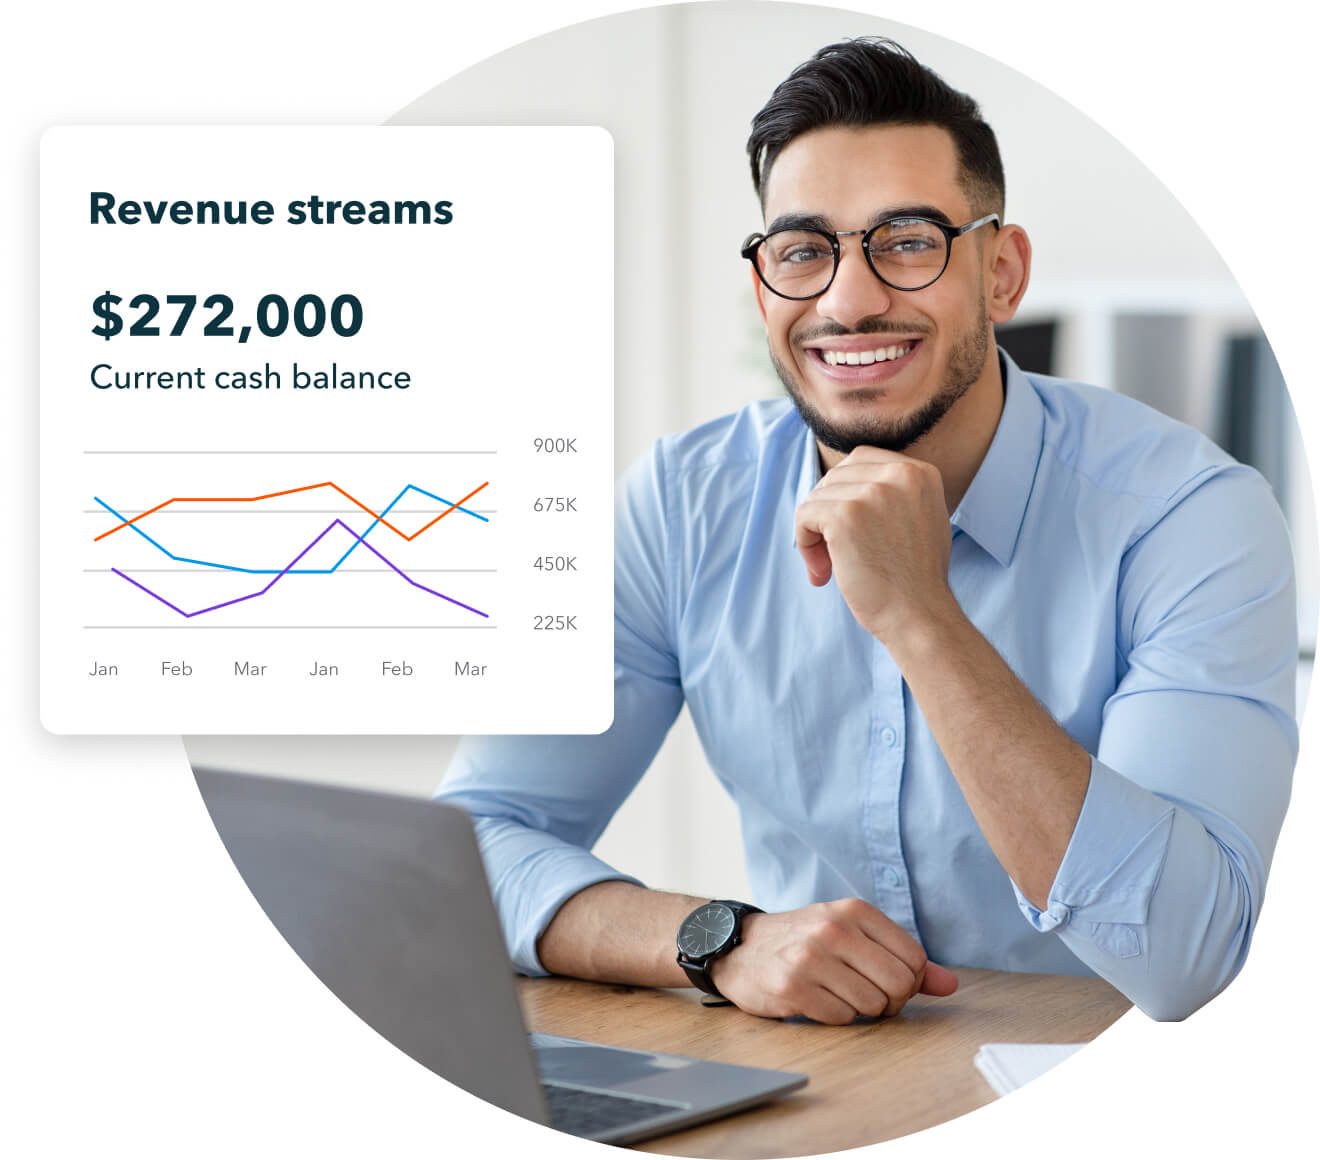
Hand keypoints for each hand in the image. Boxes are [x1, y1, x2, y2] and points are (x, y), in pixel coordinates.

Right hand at [707, 898, 957, 1023]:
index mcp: (853, 911)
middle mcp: (833, 930)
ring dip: (861, 1010)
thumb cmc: (802, 941)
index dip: (909, 981)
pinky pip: (841, 1018)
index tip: (887, 980)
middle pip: (899, 984)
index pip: (914, 958)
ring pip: (872, 1005)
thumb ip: (901, 957)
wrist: (739, 946)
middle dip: (891, 1001)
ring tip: (839, 994)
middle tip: (869, 996)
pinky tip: (817, 1001)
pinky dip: (835, 1017)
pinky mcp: (791, 987)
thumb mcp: (851, 935)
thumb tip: (950, 984)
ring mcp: (810, 958)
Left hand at [794, 448, 953, 642]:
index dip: (844, 493)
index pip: (860, 460)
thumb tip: (846, 482)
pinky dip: (805, 543)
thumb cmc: (914, 578)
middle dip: (827, 513)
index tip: (849, 530)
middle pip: (835, 477)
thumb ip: (894, 494)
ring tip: (830, 568)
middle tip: (834, 553)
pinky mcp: (845, 514)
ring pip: (817, 497)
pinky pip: (804, 515)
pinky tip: (822, 572)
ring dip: (815, 534)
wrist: (919, 616)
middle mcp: (900, 473)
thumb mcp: (920, 518)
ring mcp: (872, 492)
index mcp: (920, 472)